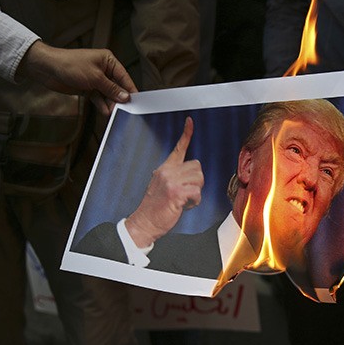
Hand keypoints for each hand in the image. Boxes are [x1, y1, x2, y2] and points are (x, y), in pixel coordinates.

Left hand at [16, 41, 137, 113]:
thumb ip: (111, 89)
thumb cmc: (70, 65)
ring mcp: (95, 79)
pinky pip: (98, 98)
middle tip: (124, 110)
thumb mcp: (95, 78)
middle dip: (119, 98)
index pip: (124, 76)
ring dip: (110, 103)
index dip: (130, 89)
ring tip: (113, 113)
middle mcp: (103, 69)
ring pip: (108, 94)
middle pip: (117, 87)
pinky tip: (105, 111)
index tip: (137, 101)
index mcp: (108, 61)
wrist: (48, 69)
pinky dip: (101, 104)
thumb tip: (125, 96)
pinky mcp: (88, 87)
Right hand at [125, 117, 203, 247]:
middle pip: (197, 166)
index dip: (186, 134)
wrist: (144, 222)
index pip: (178, 148)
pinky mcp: (175, 192)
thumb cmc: (155, 208)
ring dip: (196, 192)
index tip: (190, 121)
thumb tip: (187, 174)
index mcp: (164, 169)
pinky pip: (196, 192)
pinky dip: (194, 201)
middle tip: (186, 192)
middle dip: (196, 181)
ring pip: (199, 178)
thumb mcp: (161, 186)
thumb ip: (173, 176)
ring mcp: (171, 181)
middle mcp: (167, 172)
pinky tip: (184, 205)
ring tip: (184, 199)